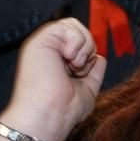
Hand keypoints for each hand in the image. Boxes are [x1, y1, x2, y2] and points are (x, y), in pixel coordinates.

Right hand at [1, 18, 105, 140]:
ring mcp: (42, 44)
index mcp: (56, 59)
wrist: (51, 115)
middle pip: (77, 28)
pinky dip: (77, 42)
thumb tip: (100, 57)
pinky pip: (67, 25)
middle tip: (79, 68)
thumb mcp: (87, 87)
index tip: (83, 72)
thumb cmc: (65, 108)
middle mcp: (48, 49)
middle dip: (88, 46)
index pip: (78, 39)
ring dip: (84, 46)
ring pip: (73, 25)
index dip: (89, 51)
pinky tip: (69, 60)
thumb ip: (94, 71)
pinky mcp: (39, 40)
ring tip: (74, 66)